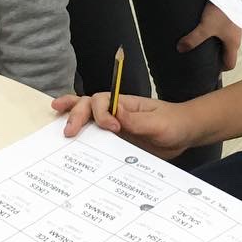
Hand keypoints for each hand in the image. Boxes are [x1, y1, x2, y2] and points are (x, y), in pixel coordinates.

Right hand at [51, 92, 199, 159]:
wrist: (186, 134)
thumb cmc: (175, 123)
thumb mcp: (159, 124)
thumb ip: (138, 120)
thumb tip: (115, 112)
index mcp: (126, 104)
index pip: (103, 101)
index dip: (101, 113)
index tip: (112, 128)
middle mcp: (117, 112)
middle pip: (89, 106)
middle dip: (76, 114)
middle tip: (68, 131)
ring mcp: (115, 125)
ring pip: (88, 117)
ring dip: (72, 115)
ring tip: (55, 113)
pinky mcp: (117, 140)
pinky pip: (96, 137)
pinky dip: (82, 135)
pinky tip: (71, 140)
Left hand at [177, 3, 241, 70]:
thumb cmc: (223, 10)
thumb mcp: (206, 26)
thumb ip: (194, 39)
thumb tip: (181, 49)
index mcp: (233, 43)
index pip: (230, 64)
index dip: (219, 69)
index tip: (208, 68)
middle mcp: (236, 36)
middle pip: (227, 51)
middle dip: (216, 55)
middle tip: (202, 55)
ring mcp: (235, 25)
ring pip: (226, 38)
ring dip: (216, 41)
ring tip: (202, 39)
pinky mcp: (231, 15)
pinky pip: (225, 27)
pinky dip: (217, 29)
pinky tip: (206, 23)